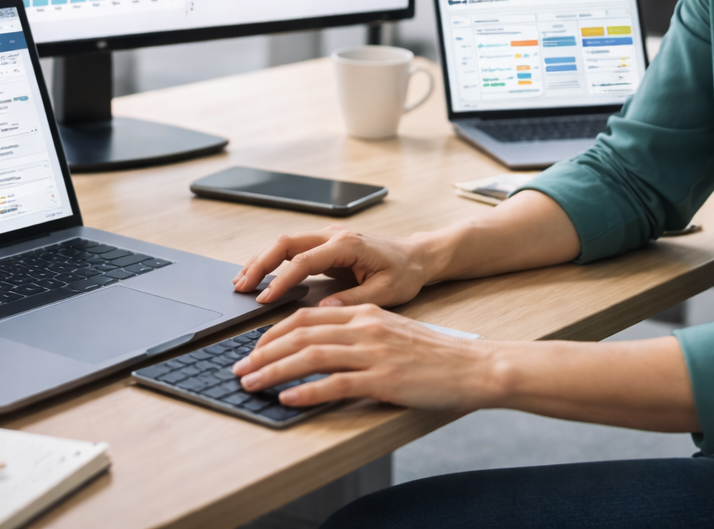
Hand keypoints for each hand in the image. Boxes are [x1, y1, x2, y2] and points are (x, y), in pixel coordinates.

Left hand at [231, 305, 494, 408]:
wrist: (473, 366)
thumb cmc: (434, 355)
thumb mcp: (392, 333)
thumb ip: (358, 336)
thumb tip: (321, 350)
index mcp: (365, 314)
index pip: (307, 317)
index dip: (274, 333)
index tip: (254, 349)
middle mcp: (365, 327)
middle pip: (300, 333)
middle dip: (263, 352)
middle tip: (239, 369)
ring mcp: (374, 353)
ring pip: (311, 355)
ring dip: (274, 370)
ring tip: (252, 383)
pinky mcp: (384, 379)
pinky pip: (336, 384)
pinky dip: (307, 390)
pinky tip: (288, 398)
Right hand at [232, 228, 435, 307]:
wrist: (417, 256)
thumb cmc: (405, 273)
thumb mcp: (386, 292)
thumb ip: (354, 301)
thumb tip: (322, 310)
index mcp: (347, 245)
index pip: (303, 260)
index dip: (281, 281)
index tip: (265, 300)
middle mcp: (334, 236)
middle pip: (285, 243)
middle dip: (260, 263)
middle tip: (241, 287)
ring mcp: (328, 238)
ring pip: (285, 243)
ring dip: (261, 260)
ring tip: (241, 282)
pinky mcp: (326, 245)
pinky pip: (293, 249)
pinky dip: (273, 261)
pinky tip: (260, 276)